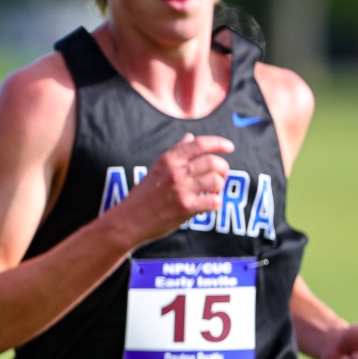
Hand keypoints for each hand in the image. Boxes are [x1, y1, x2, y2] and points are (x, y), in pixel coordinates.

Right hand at [109, 133, 233, 245]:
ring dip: (220, 187)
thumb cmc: (143, 196)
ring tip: (212, 191)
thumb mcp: (156, 169)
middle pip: (213, 162)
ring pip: (216, 181)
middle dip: (223, 169)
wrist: (127, 221)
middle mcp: (175, 172)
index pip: (200, 144)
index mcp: (168, 160)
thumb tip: (190, 137)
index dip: (219, 143)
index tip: (229, 147)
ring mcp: (181, 189)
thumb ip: (175, 153)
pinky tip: (208, 205)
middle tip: (221, 176)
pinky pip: (214, 201)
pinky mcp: (185, 207)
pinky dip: (216, 203)